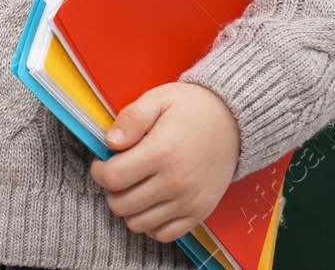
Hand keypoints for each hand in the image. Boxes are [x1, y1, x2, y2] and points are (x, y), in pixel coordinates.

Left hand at [89, 81, 240, 243]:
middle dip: (112, 189)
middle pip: (120, 204)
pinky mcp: (199, 213)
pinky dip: (150, 223)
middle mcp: (175, 182)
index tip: (104, 162)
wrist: (234, 123)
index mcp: (162, 152)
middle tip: (120, 173)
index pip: (112, 178)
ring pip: (137, 223)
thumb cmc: (192, 109)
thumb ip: (132, 118)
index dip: (99, 171)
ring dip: (129, 207)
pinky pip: (162, 235)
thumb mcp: (159, 100)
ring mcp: (188, 201)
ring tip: (136, 186)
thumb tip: (110, 142)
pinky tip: (151, 202)